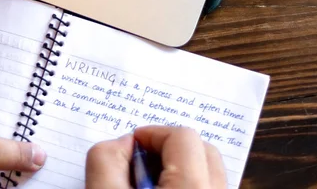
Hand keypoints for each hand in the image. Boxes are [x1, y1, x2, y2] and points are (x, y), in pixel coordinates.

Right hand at [85, 126, 226, 188]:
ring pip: (210, 174)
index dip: (153, 134)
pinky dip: (189, 186)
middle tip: (141, 166)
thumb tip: (125, 142)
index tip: (131, 146)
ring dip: (182, 169)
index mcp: (192, 188)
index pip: (183, 137)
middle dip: (171, 149)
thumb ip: (107, 161)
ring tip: (151, 186)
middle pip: (204, 151)